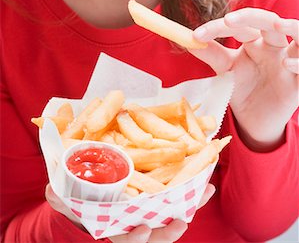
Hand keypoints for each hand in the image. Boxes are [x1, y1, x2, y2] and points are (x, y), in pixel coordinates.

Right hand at [46, 183, 214, 241]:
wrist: (92, 201)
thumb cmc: (83, 205)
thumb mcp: (70, 203)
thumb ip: (62, 199)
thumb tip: (52, 190)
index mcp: (115, 229)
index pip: (127, 241)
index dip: (136, 238)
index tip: (144, 228)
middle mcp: (135, 226)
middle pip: (156, 236)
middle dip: (169, 231)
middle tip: (181, 221)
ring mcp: (149, 215)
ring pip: (172, 217)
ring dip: (189, 207)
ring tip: (205, 191)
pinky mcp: (159, 201)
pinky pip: (178, 201)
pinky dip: (192, 193)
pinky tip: (205, 181)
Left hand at [191, 8, 298, 150]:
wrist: (254, 120)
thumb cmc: (242, 89)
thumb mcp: (225, 70)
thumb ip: (210, 53)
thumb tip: (186, 39)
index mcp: (255, 41)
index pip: (240, 25)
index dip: (217, 27)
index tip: (196, 35)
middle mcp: (273, 46)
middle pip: (269, 21)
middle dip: (251, 16)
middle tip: (229, 20)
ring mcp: (289, 61)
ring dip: (293, 27)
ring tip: (277, 25)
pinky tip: (287, 63)